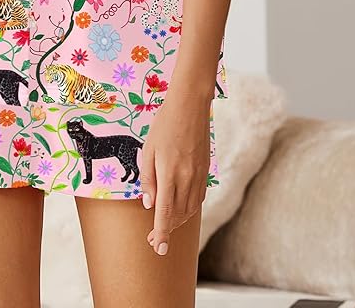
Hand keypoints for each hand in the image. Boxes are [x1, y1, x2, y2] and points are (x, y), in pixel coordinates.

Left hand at [139, 92, 211, 255]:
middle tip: (155, 239)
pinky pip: (199, 198)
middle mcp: (187, 179)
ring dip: (178, 222)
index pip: (166, 213)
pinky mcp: (206, 171)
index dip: (162, 233)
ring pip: (190, 209)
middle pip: (179, 215)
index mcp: (170, 174)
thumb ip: (148, 179)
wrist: (191, 106)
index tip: (158, 249)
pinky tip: (182, 208)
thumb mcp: (148, 150)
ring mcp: (199, 176)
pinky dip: (189, 209)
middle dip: (167, 231)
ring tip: (166, 226)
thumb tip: (149, 204)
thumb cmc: (164, 124)